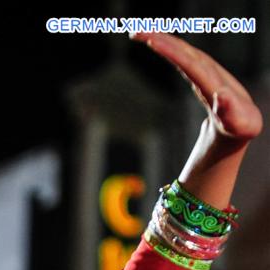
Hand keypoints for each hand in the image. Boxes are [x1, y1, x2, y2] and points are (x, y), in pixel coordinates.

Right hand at [131, 32, 261, 142]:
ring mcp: (204, 70)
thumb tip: (221, 95)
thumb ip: (230, 110)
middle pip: (183, 51)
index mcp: (214, 83)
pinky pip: (181, 56)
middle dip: (162, 39)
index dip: (172, 52)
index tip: (152, 42)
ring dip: (162, 39)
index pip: (190, 63)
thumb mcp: (238, 122)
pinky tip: (155, 42)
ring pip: (181, 49)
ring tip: (139, 33)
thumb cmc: (240, 125)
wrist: (243, 121)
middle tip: (136, 32)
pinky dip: (168, 47)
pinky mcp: (198, 72)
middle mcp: (209, 71)